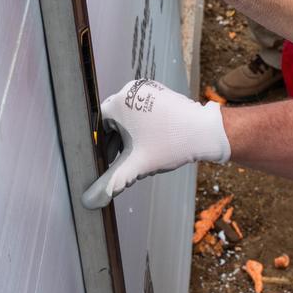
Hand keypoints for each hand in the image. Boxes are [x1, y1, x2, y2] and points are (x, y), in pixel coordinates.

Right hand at [81, 79, 229, 208]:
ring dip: (128, 135)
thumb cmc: (170, 145)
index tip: (105, 162)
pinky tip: (148, 143)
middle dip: (114, 142)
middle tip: (119, 162)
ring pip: (127, 115)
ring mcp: (146, 89)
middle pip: (112, 120)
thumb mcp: (136, 166)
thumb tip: (88, 203)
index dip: (100, 147)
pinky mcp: (159, 92)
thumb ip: (110, 183)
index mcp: (118, 103)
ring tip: (135, 155)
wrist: (204, 131)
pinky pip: (141, 109)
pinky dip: (140, 125)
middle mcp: (129, 90)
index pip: (97, 126)